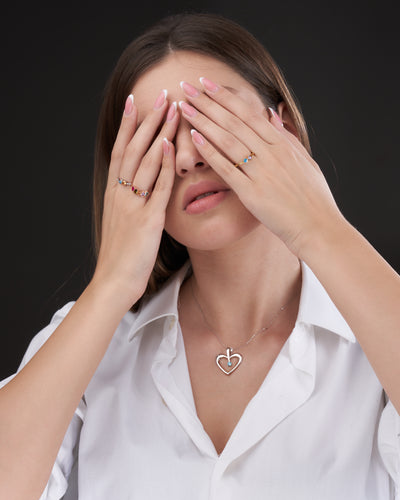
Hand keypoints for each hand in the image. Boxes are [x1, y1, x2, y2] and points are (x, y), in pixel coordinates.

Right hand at [92, 91, 179, 304]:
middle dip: (149, 120)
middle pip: (134, 148)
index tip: (136, 100)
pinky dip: (165, 166)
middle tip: (163, 96)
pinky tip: (172, 147)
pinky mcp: (147, 220)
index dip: (128, 124)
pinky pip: (157, 188)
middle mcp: (120, 193)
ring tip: (174, 111)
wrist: (115, 280)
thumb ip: (131, 199)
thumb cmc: (122, 253)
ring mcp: (133, 205)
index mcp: (114, 191)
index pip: (120, 150)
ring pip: (146, 161)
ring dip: (161, 134)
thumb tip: (143, 183)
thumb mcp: (122, 220)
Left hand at [179, 78, 343, 257]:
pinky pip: (227, 168)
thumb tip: (273, 114)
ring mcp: (262, 172)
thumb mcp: (305, 161)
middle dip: (207, 102)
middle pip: (233, 121)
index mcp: (283, 144)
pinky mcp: (252, 193)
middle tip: (186, 87)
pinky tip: (193, 139)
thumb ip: (287, 136)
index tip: (207, 84)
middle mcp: (272, 153)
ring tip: (184, 108)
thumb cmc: (313, 198)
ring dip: (203, 121)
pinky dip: (210, 151)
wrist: (318, 228)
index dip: (225, 97)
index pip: (249, 113)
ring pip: (227, 140)